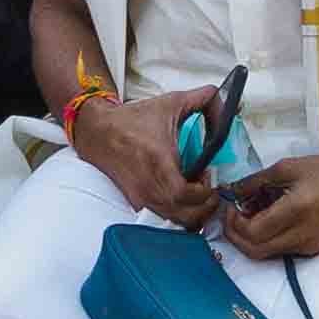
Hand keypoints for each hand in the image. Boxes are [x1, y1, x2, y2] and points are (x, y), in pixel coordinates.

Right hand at [66, 91, 228, 229]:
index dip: (204, 193)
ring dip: (191, 213)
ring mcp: (142, 198)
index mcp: (159, 163)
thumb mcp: (169, 104)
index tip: (209, 178)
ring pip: (174, 222)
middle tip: (209, 191)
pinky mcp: (136, 203)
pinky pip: (162, 219)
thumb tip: (220, 95)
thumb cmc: (132, 120)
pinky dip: (176, 214)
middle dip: (204, 207)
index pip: (186, 195)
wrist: (97, 132)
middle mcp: (149, 186)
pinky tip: (180, 197)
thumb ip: (200, 98)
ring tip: (196, 194)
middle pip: (185, 217)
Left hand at [217, 149, 318, 263]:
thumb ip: (256, 181)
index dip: (234, 222)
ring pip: (267, 254)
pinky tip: (269, 218)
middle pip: (255, 251)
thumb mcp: (288, 167)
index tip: (231, 204)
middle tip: (232, 214)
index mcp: (296, 212)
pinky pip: (282, 250)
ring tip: (251, 213)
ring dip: (251, 238)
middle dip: (236, 236)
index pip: (252, 233)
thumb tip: (232, 190)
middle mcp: (302, 236)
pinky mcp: (314, 249)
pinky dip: (268, 238)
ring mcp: (309, 246)